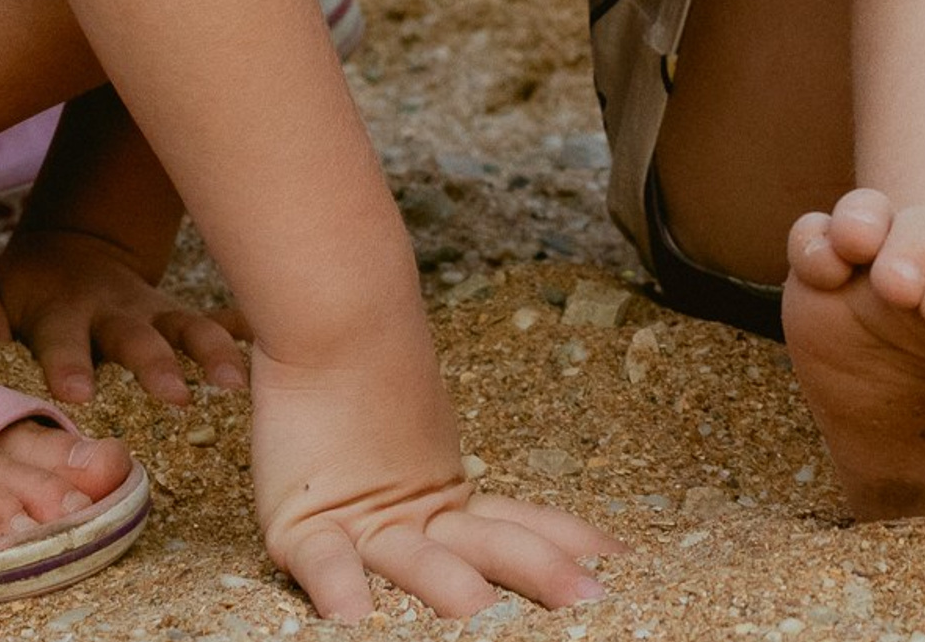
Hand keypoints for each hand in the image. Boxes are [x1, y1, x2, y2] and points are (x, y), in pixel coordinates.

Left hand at [0, 223, 246, 407]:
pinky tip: (279, 344)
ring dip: (213, 354)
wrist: (74, 251)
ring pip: (189, 329)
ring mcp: (155, 312)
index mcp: (63, 312)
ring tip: (236, 385)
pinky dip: (248, 333)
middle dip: (156, 366)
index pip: (62, 341)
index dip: (68, 366)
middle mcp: (115, 312)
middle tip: (175, 397)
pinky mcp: (181, 316)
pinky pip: (223, 322)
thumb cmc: (25, 288)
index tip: (77, 396)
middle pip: (137, 339)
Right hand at [253, 333, 612, 620]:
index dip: (565, 543)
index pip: (517, 524)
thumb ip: (440, 468)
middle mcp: (417, 515)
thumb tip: (482, 469)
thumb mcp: (414, 433)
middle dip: (539, 569)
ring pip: (414, 558)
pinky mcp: (304, 524)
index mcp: (446, 497)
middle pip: (489, 544)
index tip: (620, 562)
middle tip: (586, 593)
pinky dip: (339, 586)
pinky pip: (322, 561)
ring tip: (474, 608)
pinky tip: (354, 616)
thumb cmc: (360, 364)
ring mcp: (364, 521)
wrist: (324, 313)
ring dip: (447, 584)